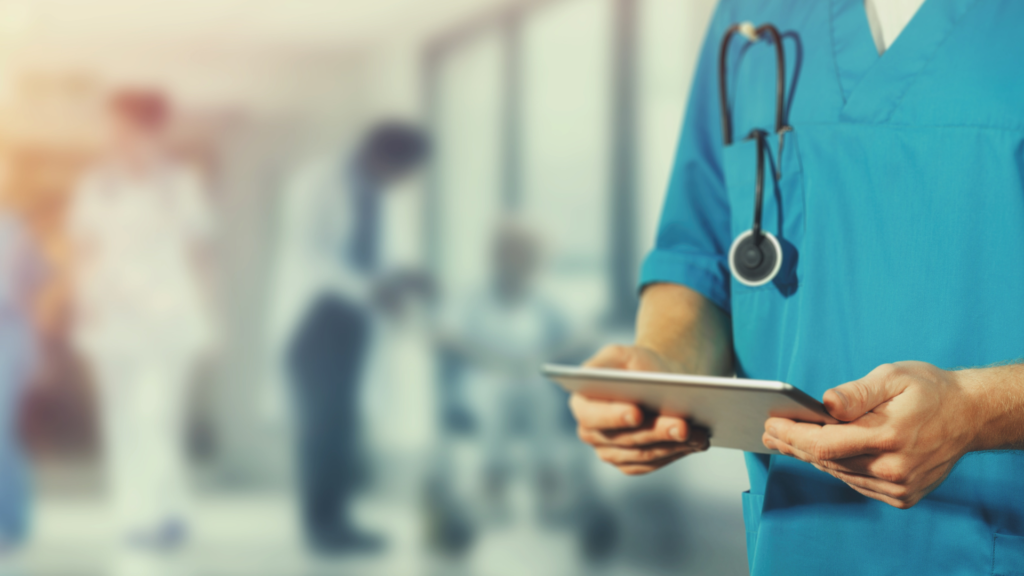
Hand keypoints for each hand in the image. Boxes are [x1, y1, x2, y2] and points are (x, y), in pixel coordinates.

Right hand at [569, 344, 709, 475]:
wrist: (658, 385)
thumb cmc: (638, 366)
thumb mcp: (621, 354)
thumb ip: (605, 362)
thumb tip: (599, 378)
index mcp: (582, 404)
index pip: (593, 416)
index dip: (614, 416)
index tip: (637, 412)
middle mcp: (590, 433)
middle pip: (624, 439)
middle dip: (656, 432)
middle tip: (683, 425)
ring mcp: (609, 452)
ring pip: (643, 454)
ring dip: (672, 445)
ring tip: (698, 434)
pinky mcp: (631, 464)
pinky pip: (654, 463)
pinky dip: (676, 453)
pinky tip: (696, 443)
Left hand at [762, 362, 979, 508]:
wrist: (971, 416)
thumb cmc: (929, 390)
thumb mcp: (893, 377)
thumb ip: (856, 393)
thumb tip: (824, 404)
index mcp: (889, 436)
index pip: (823, 443)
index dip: (791, 436)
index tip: (770, 423)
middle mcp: (893, 468)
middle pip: (826, 460)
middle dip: (793, 444)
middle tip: (769, 432)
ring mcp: (898, 487)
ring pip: (839, 473)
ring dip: (812, 457)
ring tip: (786, 441)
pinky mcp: (902, 496)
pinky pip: (857, 482)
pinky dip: (838, 467)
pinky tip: (821, 454)